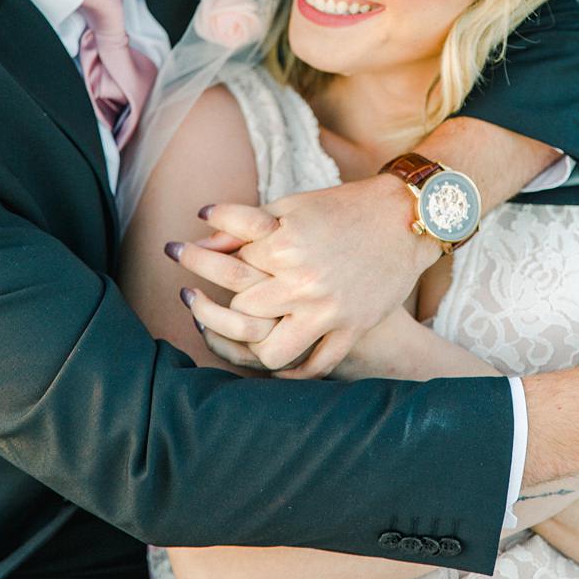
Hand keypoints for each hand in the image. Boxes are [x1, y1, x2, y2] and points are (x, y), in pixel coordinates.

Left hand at [189, 172, 438, 376]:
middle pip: (242, 310)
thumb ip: (242, 226)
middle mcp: (304, 283)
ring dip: (246, 349)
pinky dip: (290, 371)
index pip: (227, 266)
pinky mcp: (351, 329)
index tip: (173, 253)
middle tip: (192, 299)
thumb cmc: (340, 207)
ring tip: (230, 338)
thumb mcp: (288, 207)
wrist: (406, 218)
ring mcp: (329, 311)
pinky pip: (314, 366)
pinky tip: (269, 359)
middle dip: (212, 306)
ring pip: (272, 352)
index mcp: (284, 247)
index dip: (195, 259)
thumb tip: (200, 237)